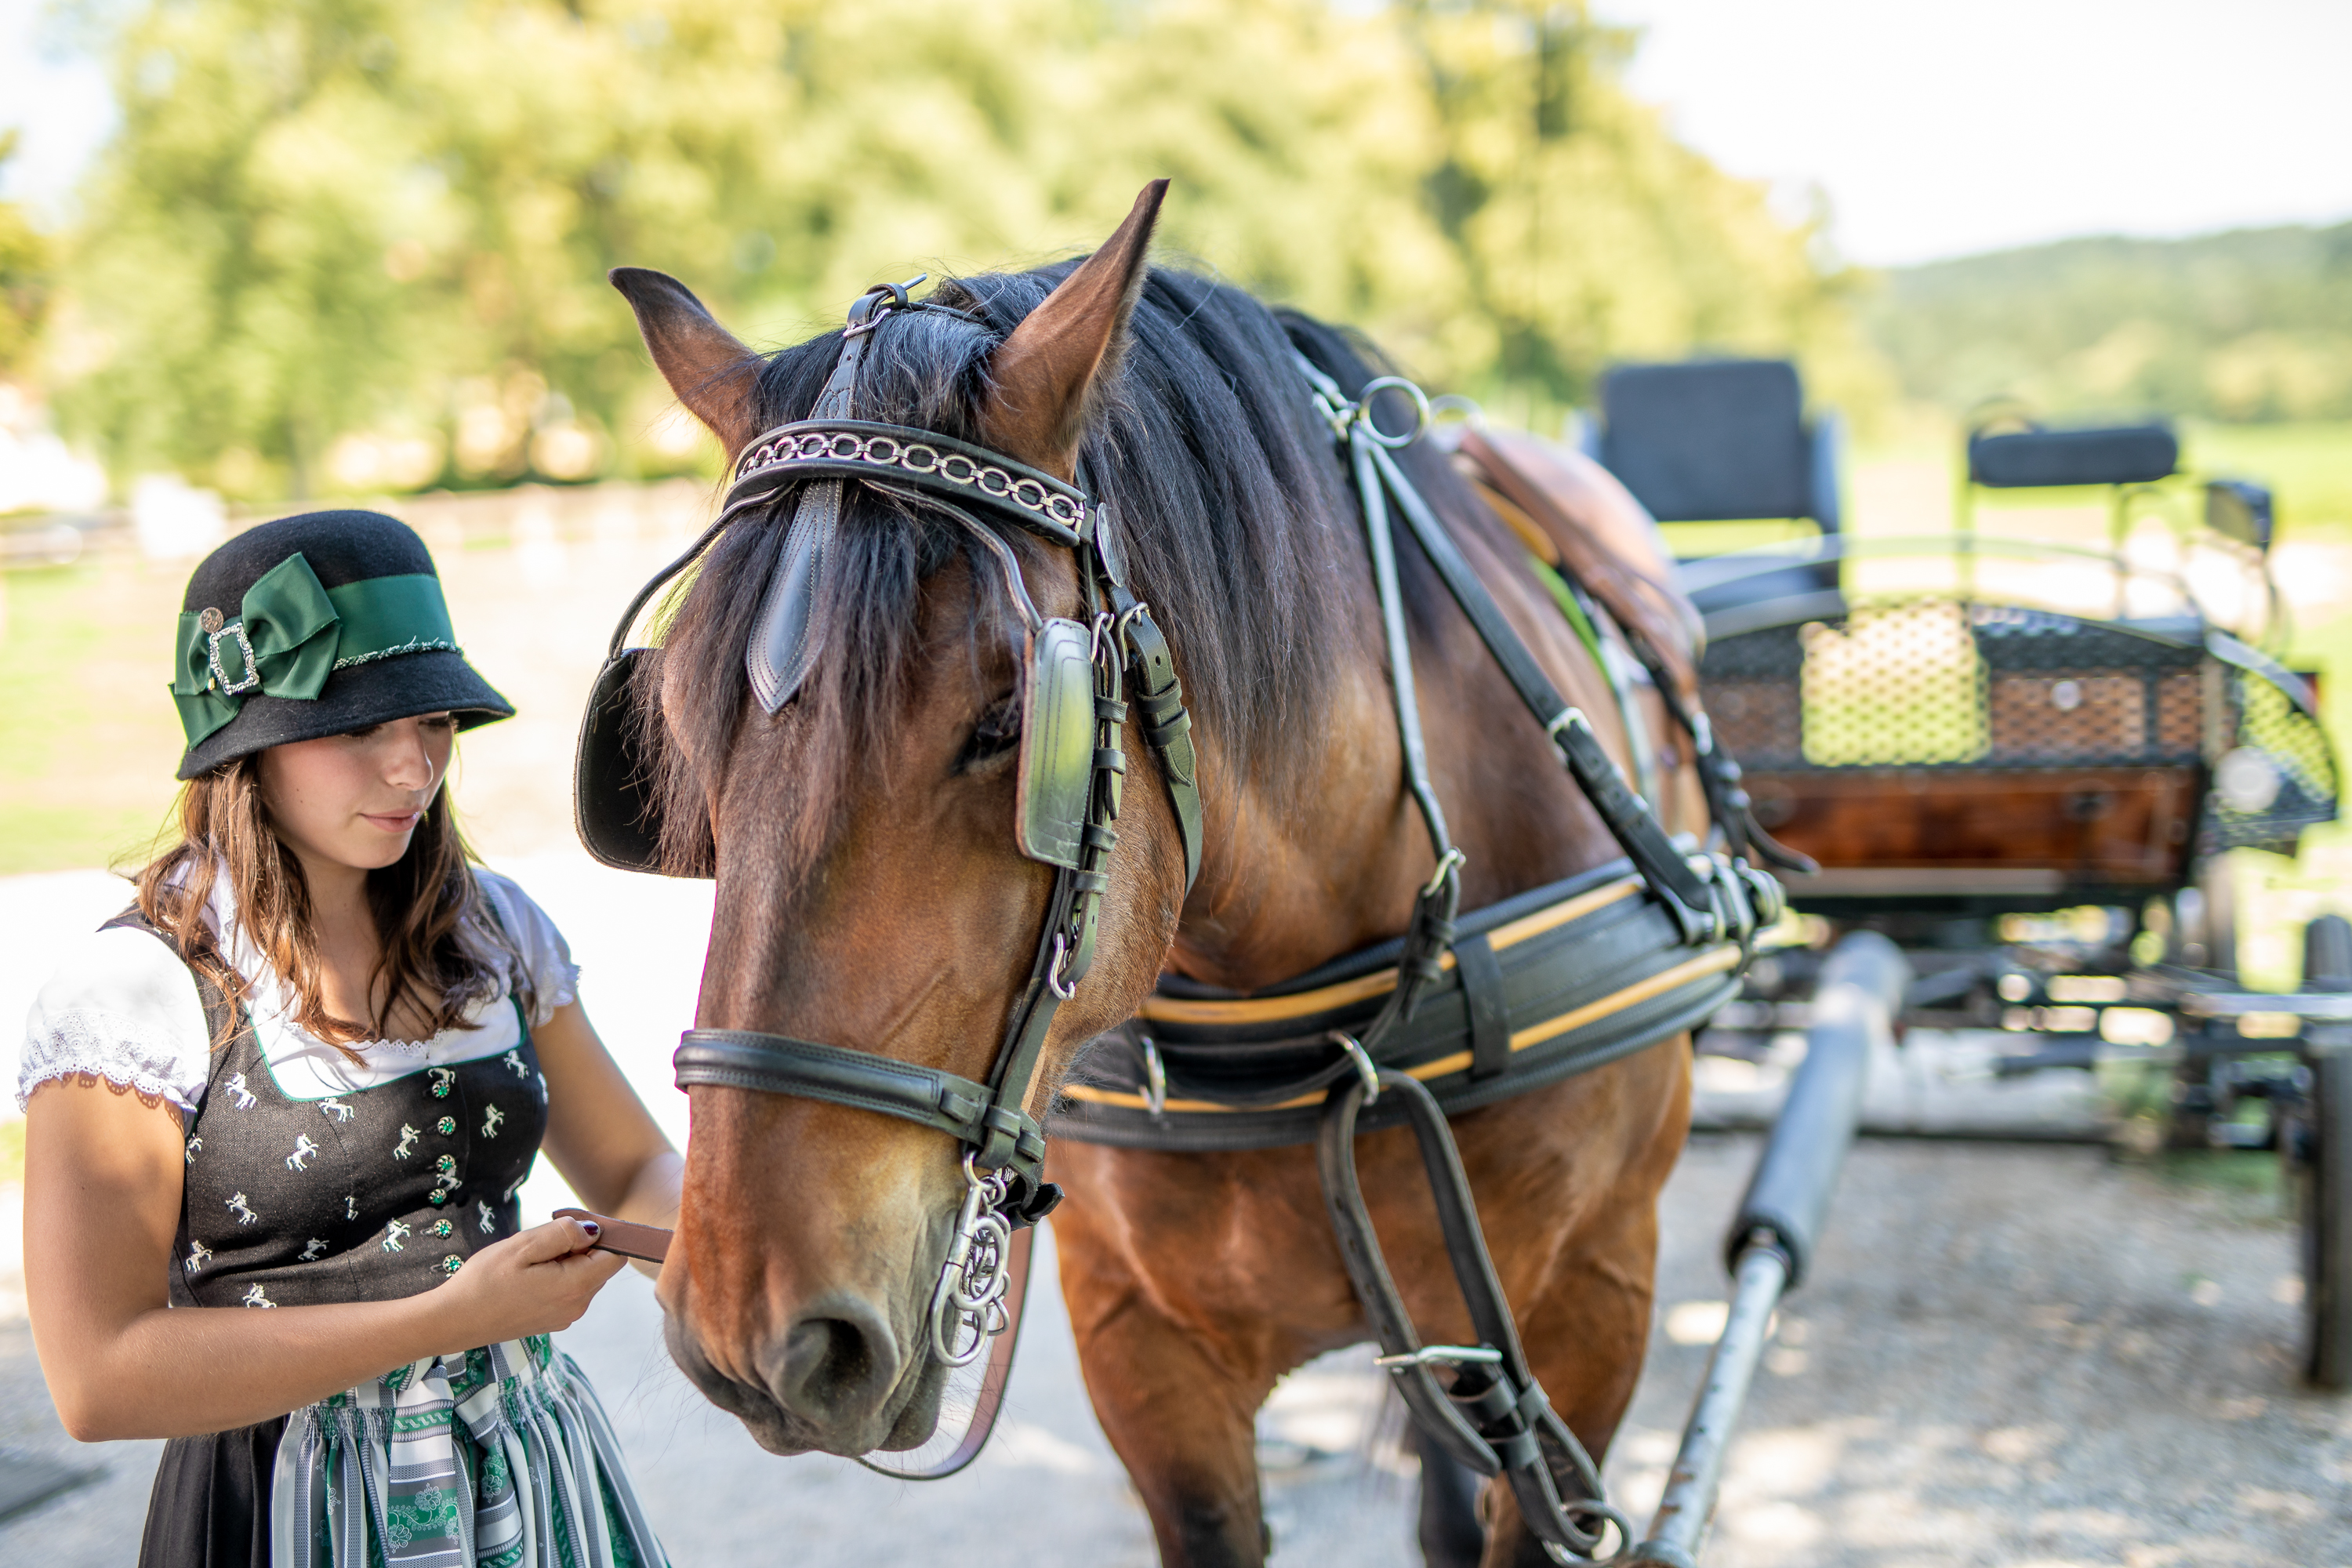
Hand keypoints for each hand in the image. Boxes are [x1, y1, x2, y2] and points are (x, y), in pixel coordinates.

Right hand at [422, 1217, 626, 1354]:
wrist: (452, 1321)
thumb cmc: (483, 1282)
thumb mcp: (523, 1246)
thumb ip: (563, 1234)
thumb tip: (593, 1230)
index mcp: (576, 1287)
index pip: (616, 1255)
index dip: (602, 1234)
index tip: (571, 1224)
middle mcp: (577, 1306)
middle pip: (599, 1265)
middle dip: (580, 1247)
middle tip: (541, 1240)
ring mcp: (565, 1317)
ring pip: (583, 1277)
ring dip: (565, 1261)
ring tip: (529, 1260)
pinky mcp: (551, 1321)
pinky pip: (567, 1290)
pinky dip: (556, 1277)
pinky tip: (526, 1276)